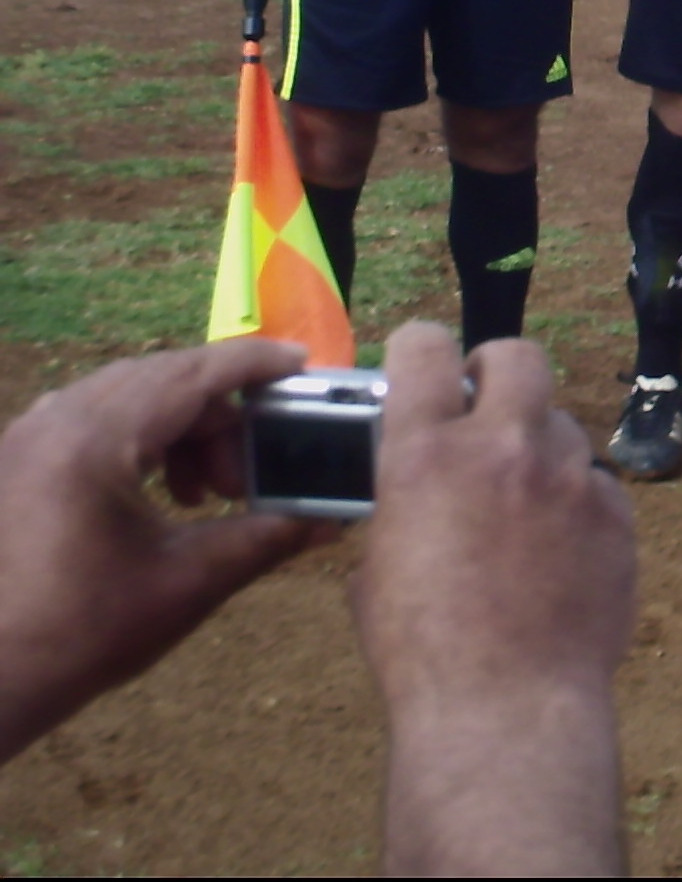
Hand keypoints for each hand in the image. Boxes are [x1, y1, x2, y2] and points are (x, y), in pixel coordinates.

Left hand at [0, 339, 328, 763]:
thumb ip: (266, 538)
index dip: (255, 363)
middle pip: (161, 378)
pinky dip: (142, 439)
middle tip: (257, 465)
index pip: (192, 372)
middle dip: (222, 412)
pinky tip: (161, 492)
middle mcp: (54, 422)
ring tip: (210, 492)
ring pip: (127, 397)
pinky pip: (93, 421)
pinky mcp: (17, 462)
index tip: (304, 366)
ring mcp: (28, 439)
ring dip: (182, 428)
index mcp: (94, 439)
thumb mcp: (187, 583)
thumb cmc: (78, 636)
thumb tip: (332, 522)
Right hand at [356, 325, 633, 877]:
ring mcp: (570, 475)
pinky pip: (593, 485)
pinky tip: (558, 553)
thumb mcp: (379, 565)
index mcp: (426, 453)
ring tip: (520, 508)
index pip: (423, 349)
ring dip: (538, 451)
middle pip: (517, 357)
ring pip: (560, 427)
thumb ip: (403, 502)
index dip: (420, 346)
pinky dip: (574, 505)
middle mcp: (504, 446)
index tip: (422, 356)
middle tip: (485, 403)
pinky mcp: (616, 510)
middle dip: (497, 371)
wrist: (507, 706)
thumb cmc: (422, 652)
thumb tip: (416, 485)